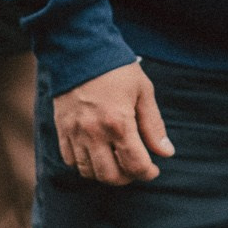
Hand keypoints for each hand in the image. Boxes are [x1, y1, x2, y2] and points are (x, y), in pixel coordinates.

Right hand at [52, 62, 175, 184]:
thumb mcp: (143, 91)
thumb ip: (153, 125)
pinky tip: (96, 152)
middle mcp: (94, 132)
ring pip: (88, 172)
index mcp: (118, 123)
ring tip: (116, 162)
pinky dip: (84, 163)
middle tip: (135, 167)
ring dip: (105, 173)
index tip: (153, 169)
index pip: (135, 165)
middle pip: (110, 176)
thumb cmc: (116, 68)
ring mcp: (75, 132)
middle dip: (127, 178)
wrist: (79, 49)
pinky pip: (70, 160)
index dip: (148, 173)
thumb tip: (166, 152)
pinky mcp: (61, 128)